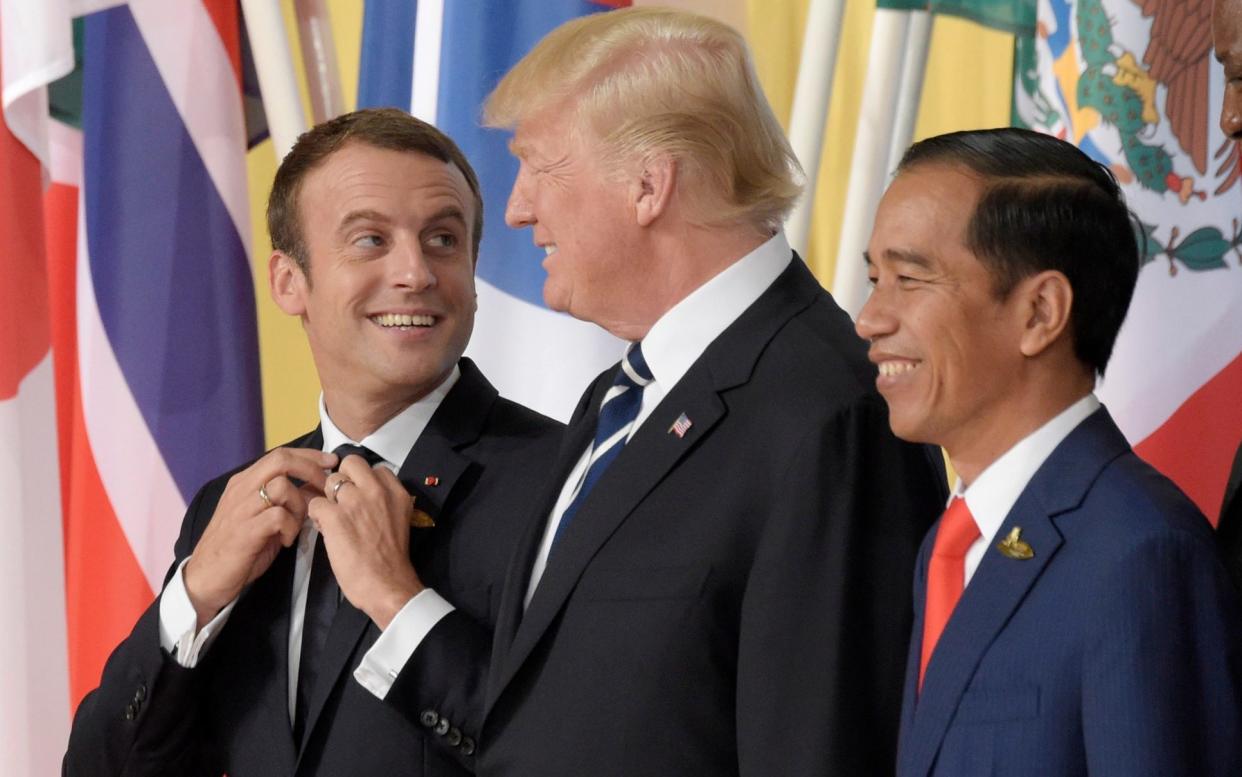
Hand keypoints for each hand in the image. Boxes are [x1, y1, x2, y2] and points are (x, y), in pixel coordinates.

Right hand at [184, 448, 335, 627]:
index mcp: (244, 482)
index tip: (331, 461)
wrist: (205, 577)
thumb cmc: (238, 547)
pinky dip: (290, 527)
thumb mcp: (260, 516)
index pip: (280, 455)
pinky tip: (287, 541)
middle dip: (311, 469)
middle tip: (325, 486)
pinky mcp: (245, 531)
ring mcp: (241, 509)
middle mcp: (241, 489)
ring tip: (297, 525)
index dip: (309, 456)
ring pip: (282, 486)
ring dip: (300, 505)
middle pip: (281, 460)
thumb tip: (313, 488)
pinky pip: (278, 516)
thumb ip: (281, 500)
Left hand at [309, 454, 424, 628]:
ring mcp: (355, 502)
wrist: (387, 585)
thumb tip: (361, 497)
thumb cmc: (392, 560)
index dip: (362, 481)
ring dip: (328, 497)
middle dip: (343, 479)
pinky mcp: (335, 516)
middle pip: (351, 463)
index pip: (374, 468)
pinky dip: (316, 516)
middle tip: (342, 501)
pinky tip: (325, 530)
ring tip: (332, 517)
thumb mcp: (399, 520)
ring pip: (330, 481)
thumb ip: (384, 502)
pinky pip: (315, 503)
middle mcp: (377, 491)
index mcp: (396, 492)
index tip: (360, 496)